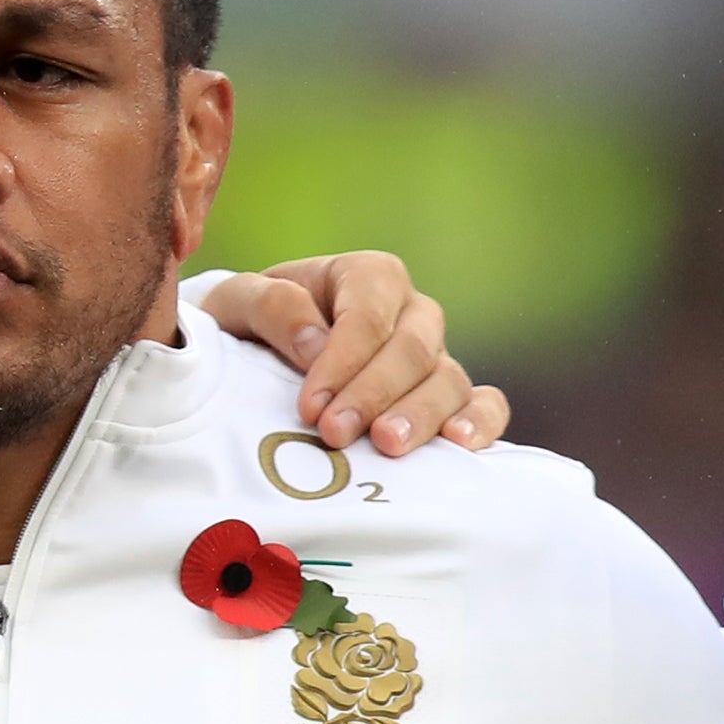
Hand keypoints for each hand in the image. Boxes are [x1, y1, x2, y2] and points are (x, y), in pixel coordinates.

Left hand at [195, 252, 509, 456]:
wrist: (261, 358)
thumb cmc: (252, 326)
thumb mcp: (238, 303)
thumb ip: (270, 306)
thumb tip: (315, 342)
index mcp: (368, 276)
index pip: (369, 315)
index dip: (343, 361)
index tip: (310, 407)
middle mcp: (412, 313)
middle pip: (413, 349)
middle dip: (374, 393)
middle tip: (336, 434)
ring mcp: (437, 356)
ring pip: (449, 379)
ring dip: (422, 415)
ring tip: (389, 446)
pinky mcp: (452, 397)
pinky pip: (486, 404)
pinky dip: (481, 422)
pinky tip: (459, 445)